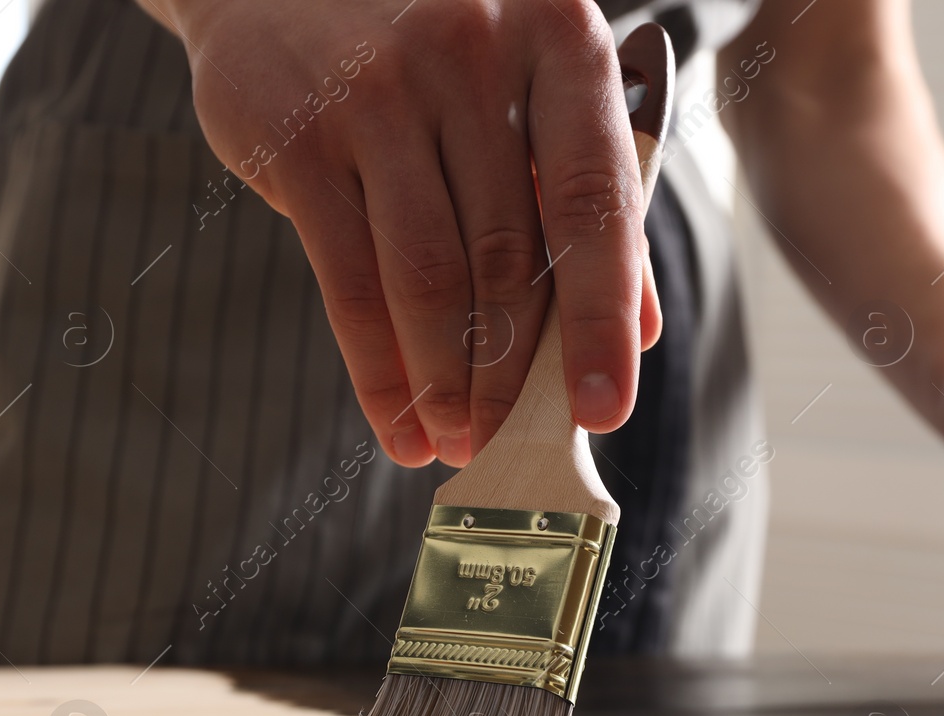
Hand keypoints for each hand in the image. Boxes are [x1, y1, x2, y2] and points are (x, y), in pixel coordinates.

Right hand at [149, 0, 661, 466]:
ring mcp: (377, 90)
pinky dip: (378, 373)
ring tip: (456, 441)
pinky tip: (399, 422)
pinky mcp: (300, 135)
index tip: (603, 410)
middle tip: (508, 446)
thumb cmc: (439, 56)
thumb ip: (589, 200)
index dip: (603, 319)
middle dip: (511, 377)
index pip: (597, 201)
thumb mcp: (530, 93)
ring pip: (428, 279)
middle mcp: (473, 54)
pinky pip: (350, 283)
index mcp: (558, 41)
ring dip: (446, 385)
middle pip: (507, 256)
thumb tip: (643, 328)